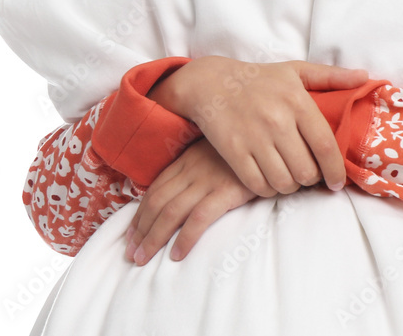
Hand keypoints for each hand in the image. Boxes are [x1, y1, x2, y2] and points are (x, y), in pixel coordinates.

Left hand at [124, 137, 255, 265]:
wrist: (272, 144)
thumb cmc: (246, 153)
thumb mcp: (216, 152)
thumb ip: (198, 167)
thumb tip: (181, 192)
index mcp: (187, 159)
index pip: (155, 189)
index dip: (140, 214)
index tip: (130, 234)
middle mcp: (192, 169)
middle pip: (157, 202)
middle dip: (140, 230)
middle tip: (130, 254)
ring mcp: (208, 180)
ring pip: (171, 211)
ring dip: (153, 238)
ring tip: (143, 259)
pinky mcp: (226, 191)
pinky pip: (199, 217)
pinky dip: (185, 237)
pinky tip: (177, 255)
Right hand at [151, 56, 367, 196]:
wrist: (211, 82)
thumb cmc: (259, 79)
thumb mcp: (295, 71)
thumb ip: (331, 77)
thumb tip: (365, 77)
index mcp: (296, 100)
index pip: (325, 145)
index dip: (335, 170)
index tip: (337, 182)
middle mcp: (277, 120)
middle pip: (306, 171)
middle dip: (311, 179)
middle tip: (307, 173)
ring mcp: (254, 138)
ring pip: (284, 182)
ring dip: (290, 185)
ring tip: (289, 175)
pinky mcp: (234, 152)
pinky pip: (258, 186)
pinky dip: (268, 189)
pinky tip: (269, 177)